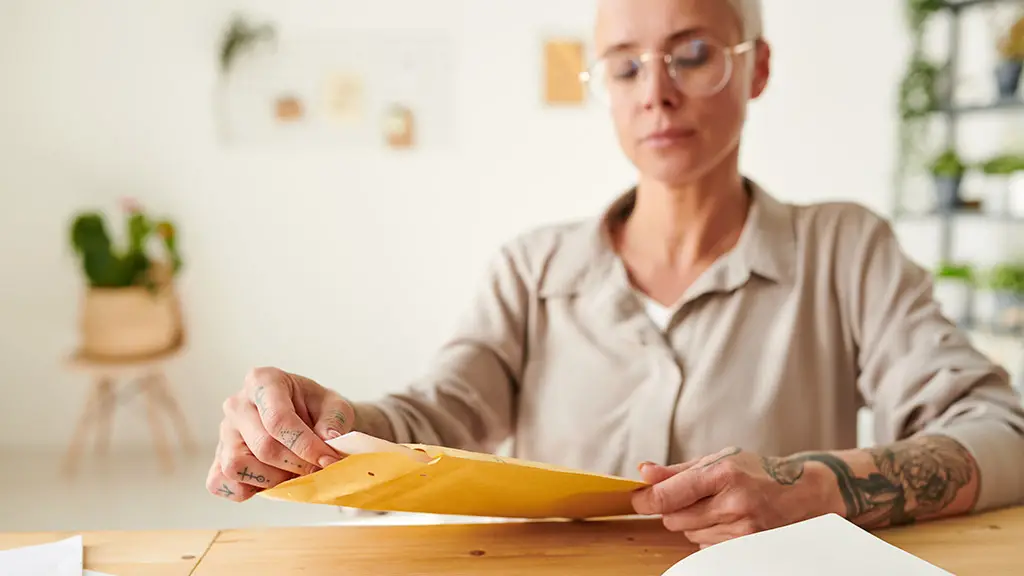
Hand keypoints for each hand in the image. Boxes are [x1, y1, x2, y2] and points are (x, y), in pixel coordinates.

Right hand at [206, 367, 355, 501]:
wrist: (303, 416)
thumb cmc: (315, 408)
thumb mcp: (335, 405)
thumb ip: (335, 421)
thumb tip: (329, 440)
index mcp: (264, 382)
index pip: (278, 419)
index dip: (305, 445)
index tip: (328, 460)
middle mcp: (237, 404)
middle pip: (262, 446)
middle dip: (296, 465)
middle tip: (317, 469)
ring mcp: (224, 432)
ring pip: (237, 466)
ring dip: (271, 479)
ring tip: (292, 473)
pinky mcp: (217, 458)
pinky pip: (221, 482)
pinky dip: (245, 490)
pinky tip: (269, 481)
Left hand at [631, 447, 840, 547]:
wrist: (802, 493)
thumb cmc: (755, 472)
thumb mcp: (717, 460)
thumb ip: (677, 470)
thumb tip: (643, 473)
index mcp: (723, 474)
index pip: (669, 495)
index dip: (646, 499)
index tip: (637, 499)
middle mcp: (734, 503)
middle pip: (674, 518)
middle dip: (673, 509)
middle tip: (690, 498)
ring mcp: (743, 529)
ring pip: (689, 534)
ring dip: (693, 522)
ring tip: (717, 507)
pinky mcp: (748, 547)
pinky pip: (706, 547)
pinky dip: (708, 535)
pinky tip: (727, 522)